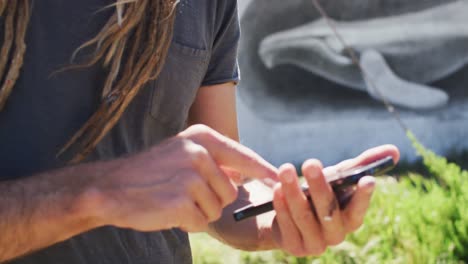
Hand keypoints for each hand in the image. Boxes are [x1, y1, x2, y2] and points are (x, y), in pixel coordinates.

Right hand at [93, 125, 277, 232]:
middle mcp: (200, 153)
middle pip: (230, 190)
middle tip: (183, 193)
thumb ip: (213, 160)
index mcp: (202, 138)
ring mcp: (191, 177)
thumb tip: (245, 174)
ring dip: (198, 211)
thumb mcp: (182, 153)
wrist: (109, 187)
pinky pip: (200, 222)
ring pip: (217, 208)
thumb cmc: (148, 173)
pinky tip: (166, 211)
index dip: (263, 171)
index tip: (279, 179)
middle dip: (212, 199)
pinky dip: (186, 223)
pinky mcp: (182, 201)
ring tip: (172, 199)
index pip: (243, 156)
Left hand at [271, 145, 398, 255]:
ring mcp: (315, 244)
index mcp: (352, 218)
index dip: (363, 196)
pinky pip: (288, 225)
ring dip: (294, 191)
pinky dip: (281, 206)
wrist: (287, 216)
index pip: (359, 209)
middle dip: (319, 185)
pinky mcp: (294, 247)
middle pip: (329, 211)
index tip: (366, 179)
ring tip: (286, 169)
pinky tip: (276, 189)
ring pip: (305, 216)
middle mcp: (337, 235)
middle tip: (310, 162)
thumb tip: (395, 151)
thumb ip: (364, 164)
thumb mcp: (339, 177)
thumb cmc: (319, 192)